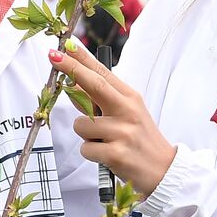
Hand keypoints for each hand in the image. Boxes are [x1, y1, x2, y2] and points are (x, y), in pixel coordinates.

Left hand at [47, 42, 176, 196]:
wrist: (164, 171)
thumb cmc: (140, 140)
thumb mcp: (127, 115)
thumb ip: (101, 101)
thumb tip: (72, 85)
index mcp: (130, 98)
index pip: (103, 73)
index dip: (82, 59)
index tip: (66, 45)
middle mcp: (128, 110)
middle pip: (94, 84)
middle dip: (70, 69)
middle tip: (52, 57)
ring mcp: (123, 132)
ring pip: (81, 125)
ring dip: (86, 136)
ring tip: (106, 142)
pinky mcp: (116, 153)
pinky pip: (86, 148)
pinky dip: (92, 154)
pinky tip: (108, 156)